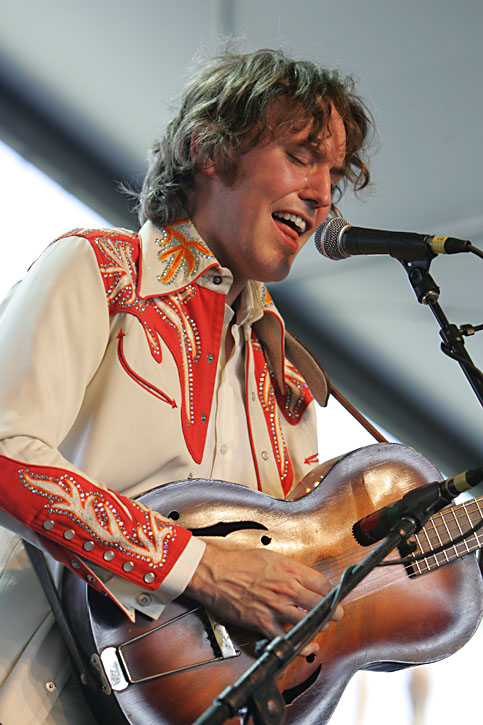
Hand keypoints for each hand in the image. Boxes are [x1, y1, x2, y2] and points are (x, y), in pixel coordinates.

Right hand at [185, 543, 342, 655]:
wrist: (214, 573)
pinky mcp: (263, 622)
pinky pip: (287, 639)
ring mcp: (276, 606)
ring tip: (321, 627)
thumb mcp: (270, 557)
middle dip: (333, 612)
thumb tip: (303, 578)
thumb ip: (289, 569)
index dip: (332, 593)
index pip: (323, 584)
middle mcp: (286, 588)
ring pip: (309, 622)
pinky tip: (308, 646)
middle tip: (336, 615)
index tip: (333, 597)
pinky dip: (300, 645)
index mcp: (289, 569)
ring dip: (319, 627)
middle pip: (321, 604)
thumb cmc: (237, 562)